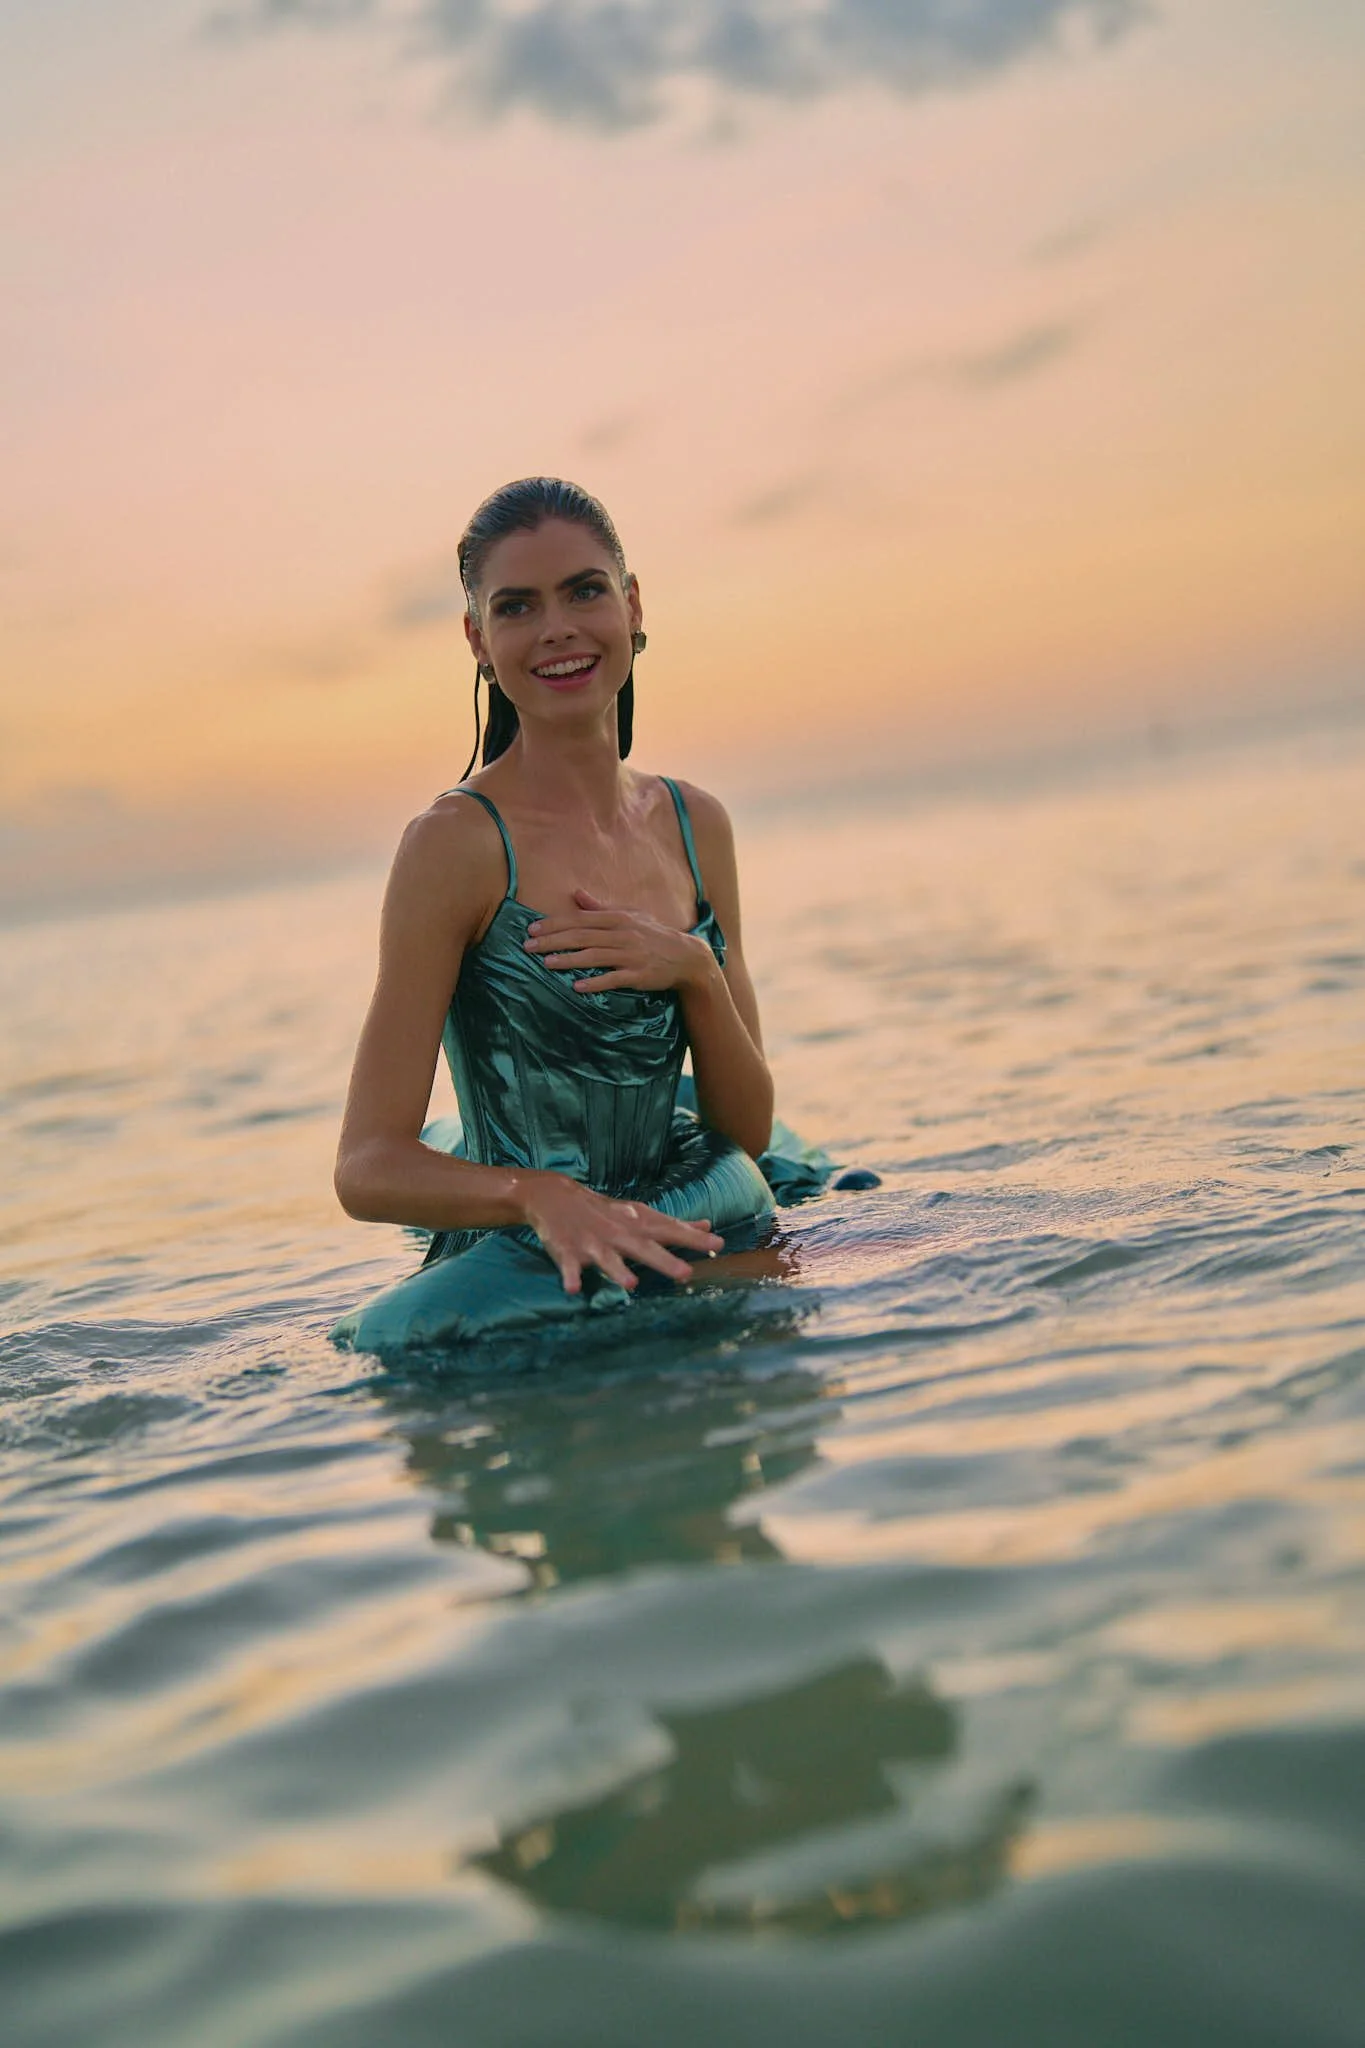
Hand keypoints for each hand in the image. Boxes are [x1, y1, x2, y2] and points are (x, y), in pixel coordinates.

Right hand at [513, 1170, 724, 1293]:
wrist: (556, 1197)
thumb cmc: (607, 1212)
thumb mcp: (641, 1214)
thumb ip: (673, 1225)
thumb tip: (707, 1227)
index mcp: (638, 1224)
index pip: (670, 1231)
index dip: (693, 1239)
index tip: (718, 1245)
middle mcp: (619, 1233)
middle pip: (644, 1248)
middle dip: (664, 1261)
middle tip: (686, 1274)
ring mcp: (593, 1243)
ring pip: (608, 1259)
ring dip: (618, 1271)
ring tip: (631, 1284)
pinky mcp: (568, 1252)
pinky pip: (569, 1267)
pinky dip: (571, 1276)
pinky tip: (574, 1289)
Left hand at [523, 889, 716, 993]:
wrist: (686, 956)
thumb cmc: (653, 935)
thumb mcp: (630, 915)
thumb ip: (600, 908)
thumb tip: (577, 894)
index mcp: (618, 918)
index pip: (580, 919)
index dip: (554, 923)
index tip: (532, 929)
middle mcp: (622, 934)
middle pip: (582, 936)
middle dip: (553, 941)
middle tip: (528, 947)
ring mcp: (631, 955)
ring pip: (594, 956)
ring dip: (569, 959)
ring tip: (547, 963)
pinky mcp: (638, 975)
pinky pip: (614, 978)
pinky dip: (595, 982)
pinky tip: (578, 986)